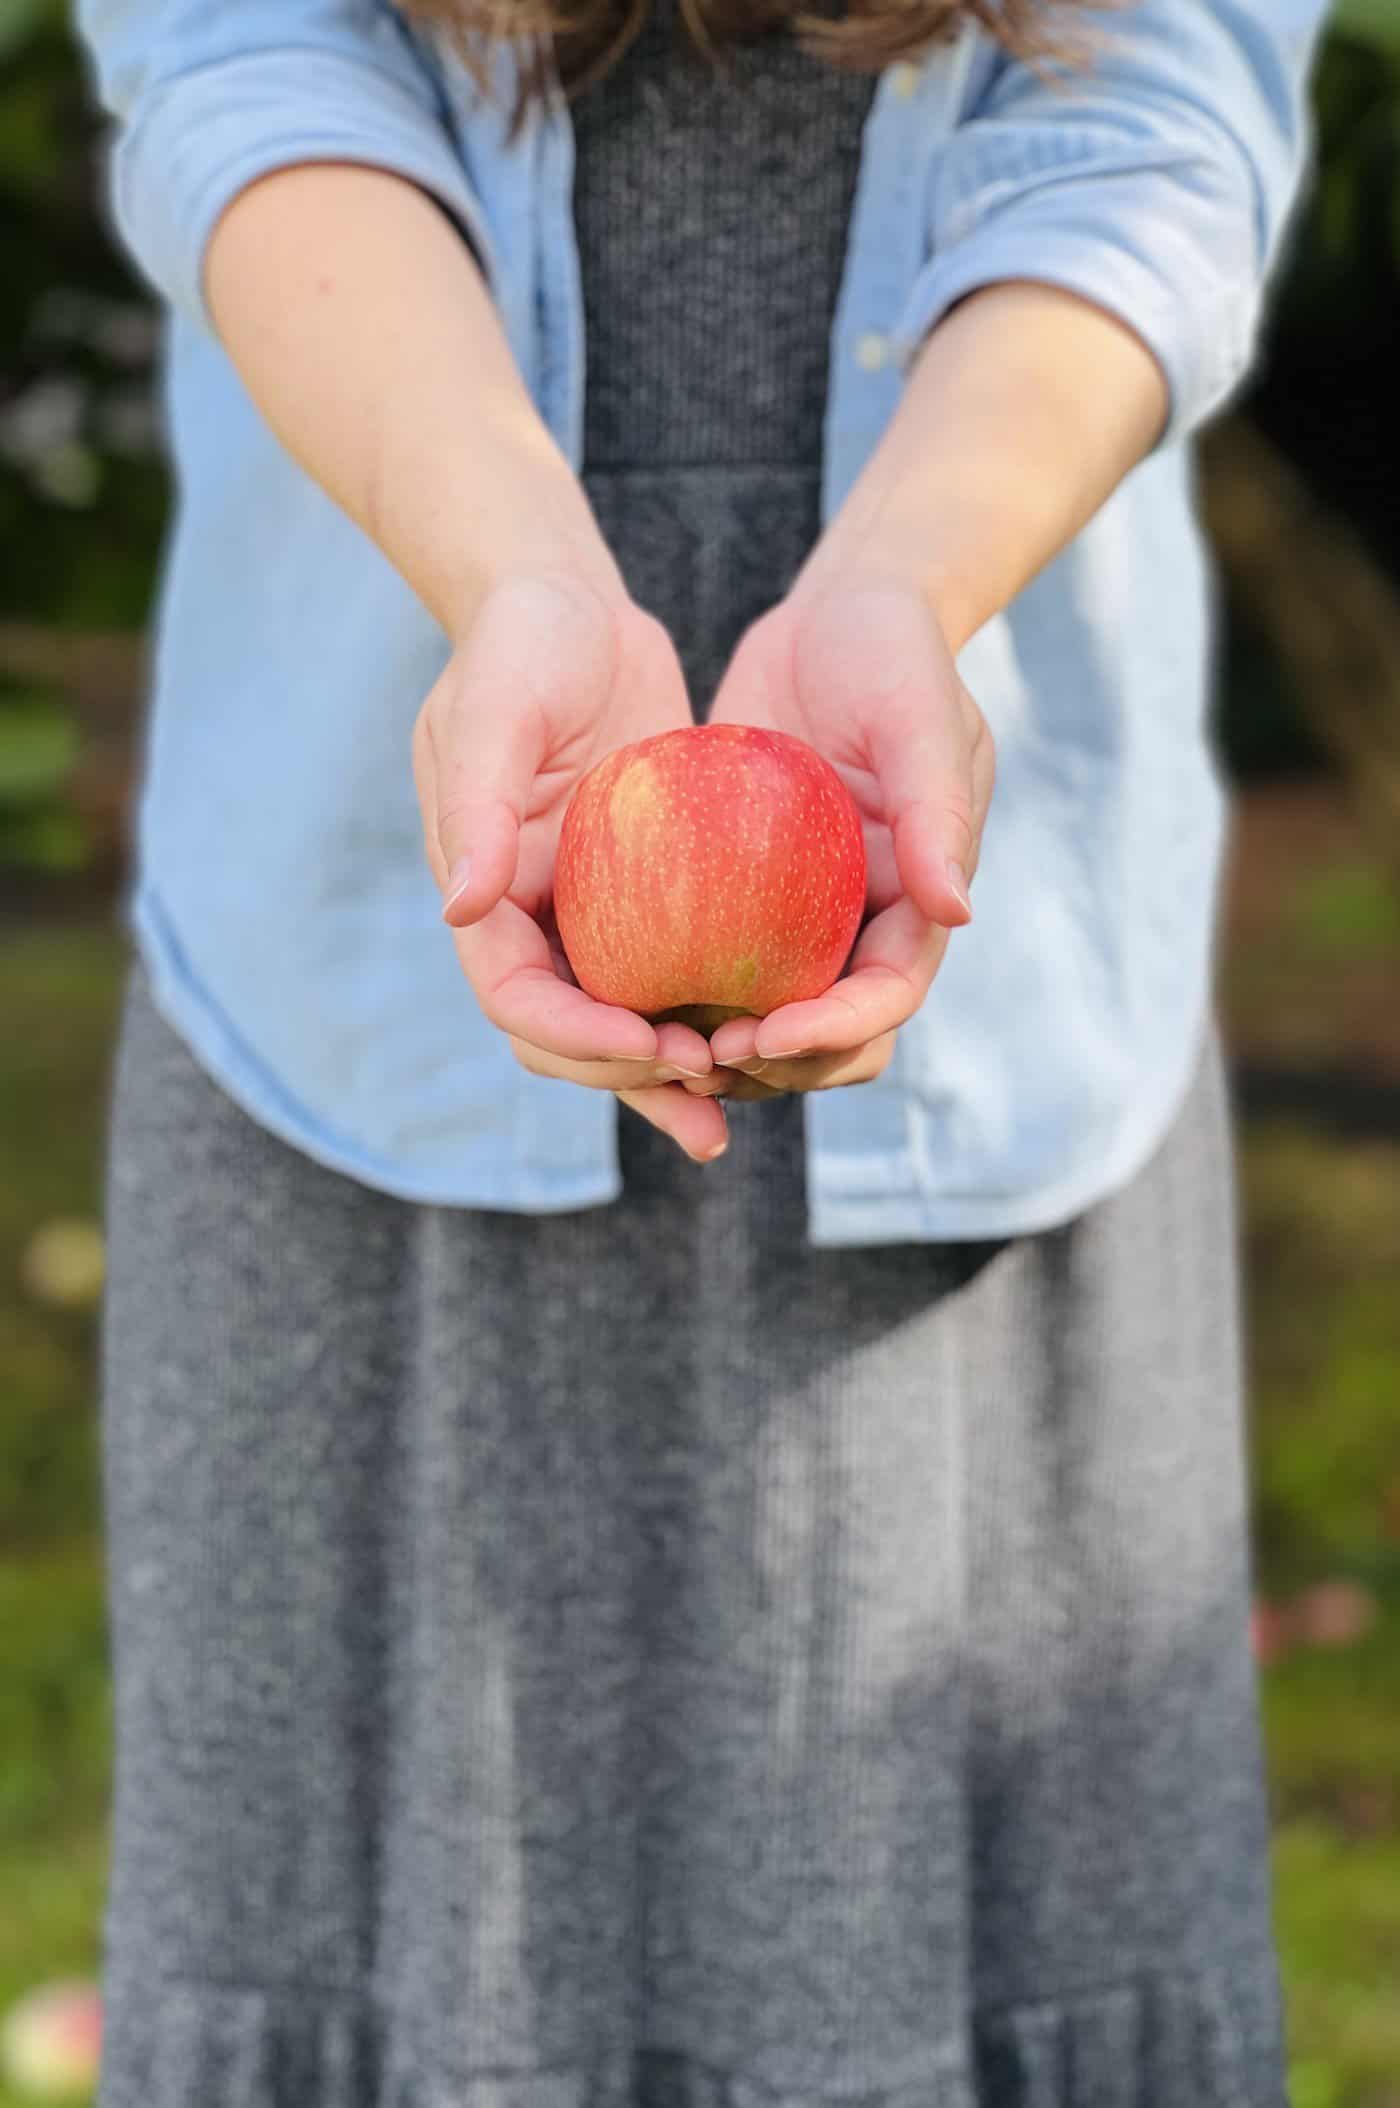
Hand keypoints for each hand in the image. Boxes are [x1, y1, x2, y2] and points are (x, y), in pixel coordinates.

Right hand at [412, 570, 729, 1161]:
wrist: (567, 599)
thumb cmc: (521, 642)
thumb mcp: (495, 711)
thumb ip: (476, 807)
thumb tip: (461, 910)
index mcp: (484, 892)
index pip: (515, 997)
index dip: (572, 1035)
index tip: (646, 1042)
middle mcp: (532, 918)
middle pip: (568, 1035)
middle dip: (629, 1078)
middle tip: (707, 1092)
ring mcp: (588, 912)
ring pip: (622, 1023)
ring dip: (668, 1078)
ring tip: (727, 1117)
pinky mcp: (643, 894)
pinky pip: (673, 974)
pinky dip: (708, 1015)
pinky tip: (768, 1042)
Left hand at [702, 577, 993, 1095]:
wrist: (842, 613)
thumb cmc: (895, 655)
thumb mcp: (921, 719)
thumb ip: (939, 811)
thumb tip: (957, 911)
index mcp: (919, 903)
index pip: (884, 998)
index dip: (833, 1033)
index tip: (765, 1037)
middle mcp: (864, 924)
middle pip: (827, 1039)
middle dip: (772, 1067)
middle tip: (697, 1059)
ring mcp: (806, 915)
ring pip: (766, 1018)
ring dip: (720, 1049)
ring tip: (653, 1048)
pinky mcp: (748, 892)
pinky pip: (712, 960)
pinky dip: (675, 988)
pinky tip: (615, 993)